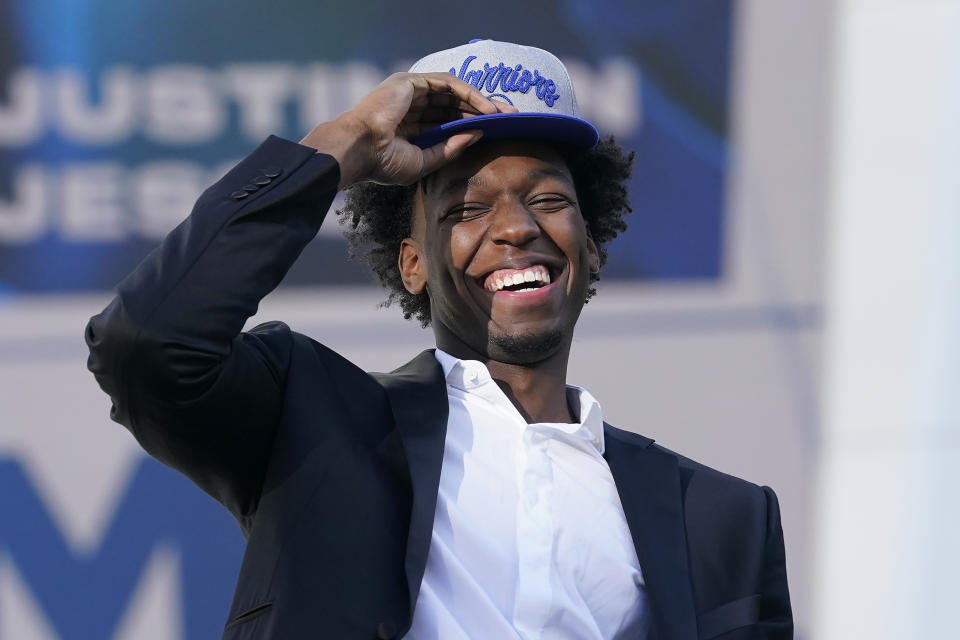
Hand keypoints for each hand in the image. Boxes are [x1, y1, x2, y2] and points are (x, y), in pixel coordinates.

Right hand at [300, 72, 515, 187]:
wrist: (359, 152)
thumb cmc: (382, 163)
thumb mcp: (425, 161)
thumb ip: (450, 148)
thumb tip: (478, 134)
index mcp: (411, 125)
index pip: (448, 120)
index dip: (472, 124)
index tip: (496, 131)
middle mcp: (412, 104)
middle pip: (455, 104)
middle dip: (483, 111)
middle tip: (509, 118)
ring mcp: (411, 91)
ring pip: (454, 92)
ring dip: (480, 101)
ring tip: (503, 113)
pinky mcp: (413, 82)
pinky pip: (449, 84)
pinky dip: (470, 94)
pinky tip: (487, 108)